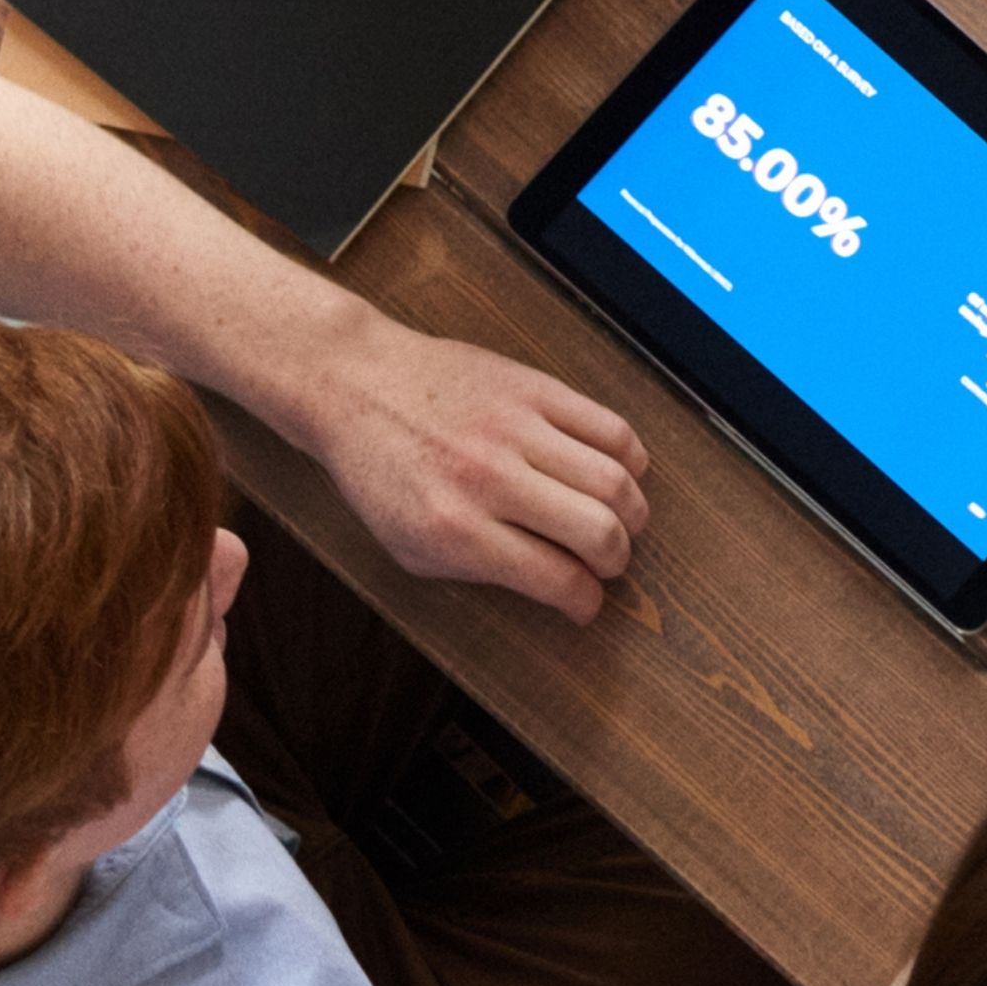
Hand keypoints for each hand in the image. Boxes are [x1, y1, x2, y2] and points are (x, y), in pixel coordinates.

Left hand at [284, 314, 648, 624]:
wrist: (354, 384)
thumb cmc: (378, 470)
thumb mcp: (409, 545)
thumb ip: (480, 570)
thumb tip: (554, 585)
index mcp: (454, 529)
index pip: (556, 579)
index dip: (585, 601)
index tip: (587, 602)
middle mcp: (489, 478)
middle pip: (600, 532)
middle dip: (616, 561)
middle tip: (607, 562)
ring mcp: (515, 428)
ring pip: (615, 481)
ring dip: (632, 513)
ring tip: (620, 520)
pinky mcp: (534, 388)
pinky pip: (612, 428)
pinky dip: (630, 459)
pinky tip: (618, 472)